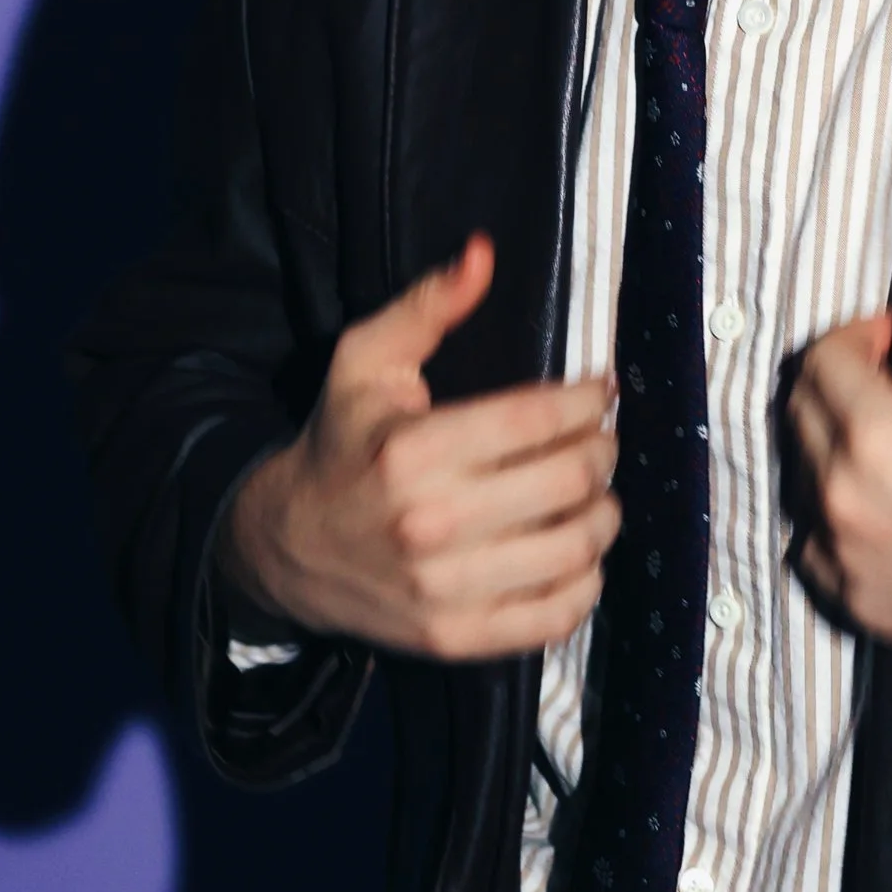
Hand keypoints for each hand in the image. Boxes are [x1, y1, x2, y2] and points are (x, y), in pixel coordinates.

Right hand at [224, 236, 618, 661]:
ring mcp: (443, 589)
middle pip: (570, 481)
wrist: (286, 547)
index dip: (588, 401)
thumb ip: (427, 306)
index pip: (539, 421)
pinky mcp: (455, 638)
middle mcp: (428, 523)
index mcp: (410, 451)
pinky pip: (557, 615)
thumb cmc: (340, 444)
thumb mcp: (365, 362)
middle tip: (599, 442)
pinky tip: (576, 554)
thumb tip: (482, 253)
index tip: (597, 393)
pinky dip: (586, 583)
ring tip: (594, 496)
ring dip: (604, 515)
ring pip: (577, 548)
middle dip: (602, 452)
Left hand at [785, 206, 891, 702]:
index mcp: (880, 437)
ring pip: (801, 478)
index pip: (821, 357)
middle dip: (838, 381)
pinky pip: (812, 547)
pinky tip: (886, 507)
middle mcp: (845, 501)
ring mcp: (846, 560)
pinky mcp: (861, 605)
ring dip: (832, 446)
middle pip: (799, 411)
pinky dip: (834, 517)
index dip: (858, 334)